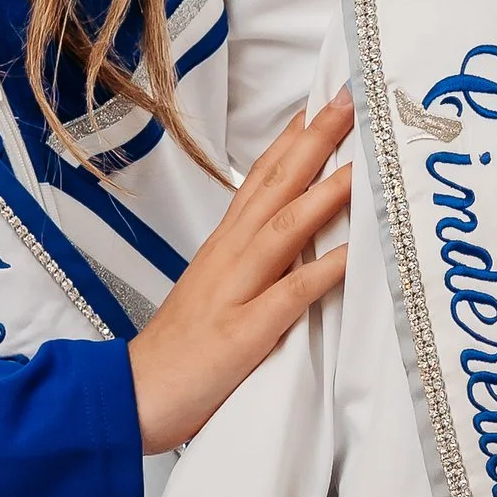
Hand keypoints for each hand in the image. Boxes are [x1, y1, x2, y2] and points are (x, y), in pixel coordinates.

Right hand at [126, 93, 352, 453]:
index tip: (326, 102)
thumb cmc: (178, 352)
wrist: (130, 397)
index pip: (261, 178)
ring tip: (366, 161)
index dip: (294, 139)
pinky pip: (292, 294)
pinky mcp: (243, 332)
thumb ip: (249, 265)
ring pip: (286, 228)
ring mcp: (234, 291)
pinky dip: (327, 270)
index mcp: (223, 247)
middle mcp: (229, 257)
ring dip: (328, 192)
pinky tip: (358, 253)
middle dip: (317, 140)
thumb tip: (292, 243)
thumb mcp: (215, 293)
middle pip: (277, 185)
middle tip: (355, 99)